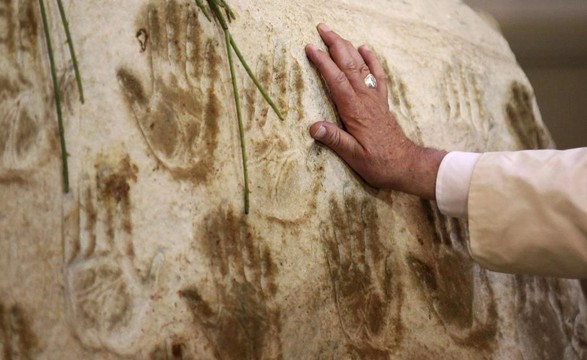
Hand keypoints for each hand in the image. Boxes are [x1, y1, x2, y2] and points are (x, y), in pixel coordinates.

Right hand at [305, 24, 445, 199]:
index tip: (310, 47)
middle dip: (334, 44)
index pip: (335, 80)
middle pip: (348, 65)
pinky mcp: (381, 102)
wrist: (405, 164)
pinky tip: (365, 48)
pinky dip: (372, 59)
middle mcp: (365, 99)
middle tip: (321, 28)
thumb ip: (335, 140)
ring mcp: (375, 98)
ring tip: (336, 34)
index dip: (322, 62)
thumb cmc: (378, 162)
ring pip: (361, 66)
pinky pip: (377, 75)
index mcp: (355, 111)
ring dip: (348, 47)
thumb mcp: (353, 156)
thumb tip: (314, 127)